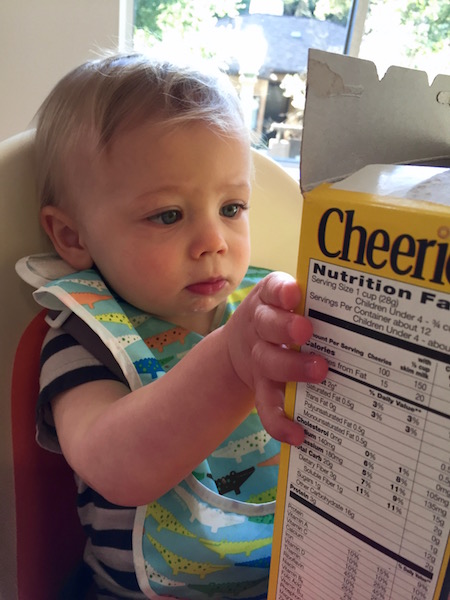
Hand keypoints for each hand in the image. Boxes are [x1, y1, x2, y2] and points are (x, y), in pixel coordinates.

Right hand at [225, 271, 327, 444]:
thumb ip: (319, 301)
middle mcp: (261, 327)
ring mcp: (260, 358)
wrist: (242, 347)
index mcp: (272, 300)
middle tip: (307, 332)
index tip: (294, 295)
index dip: (282, 292)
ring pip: (268, 362)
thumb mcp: (292, 302)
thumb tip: (366, 311)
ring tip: (319, 371)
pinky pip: (266, 406)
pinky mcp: (262, 388)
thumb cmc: (283, 318)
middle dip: (285, 328)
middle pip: (267, 325)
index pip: (274, 289)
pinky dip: (279, 421)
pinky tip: (298, 434)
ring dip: (291, 367)